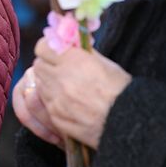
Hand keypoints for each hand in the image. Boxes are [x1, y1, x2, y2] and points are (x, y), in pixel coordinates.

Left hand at [18, 40, 132, 148]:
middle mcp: (61, 79)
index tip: (54, 49)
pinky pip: (45, 103)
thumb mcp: (105, 63)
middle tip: (59, 67)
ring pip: (40, 84)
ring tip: (66, 85)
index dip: (48, 47)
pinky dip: (52, 100)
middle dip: (47, 64)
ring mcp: (56, 99)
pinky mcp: (56, 117)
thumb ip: (82, 52)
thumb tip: (69, 43)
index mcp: (74, 61)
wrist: (126, 123)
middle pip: (38, 65)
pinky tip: (68, 101)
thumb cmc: (120, 91)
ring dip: (48, 82)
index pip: (43, 47)